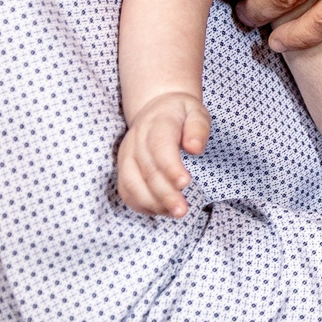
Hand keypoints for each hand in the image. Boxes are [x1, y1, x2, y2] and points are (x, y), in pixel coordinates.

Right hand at [115, 91, 210, 217]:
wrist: (156, 109)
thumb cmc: (181, 114)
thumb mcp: (196, 111)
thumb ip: (198, 128)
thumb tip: (195, 148)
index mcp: (156, 123)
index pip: (159, 147)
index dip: (170, 167)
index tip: (185, 182)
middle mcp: (136, 140)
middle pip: (147, 170)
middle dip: (164, 194)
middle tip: (183, 210)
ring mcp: (126, 155)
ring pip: (132, 184)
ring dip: (152, 203)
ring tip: (175, 213)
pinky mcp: (123, 169)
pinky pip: (126, 191)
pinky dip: (142, 205)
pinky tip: (162, 210)